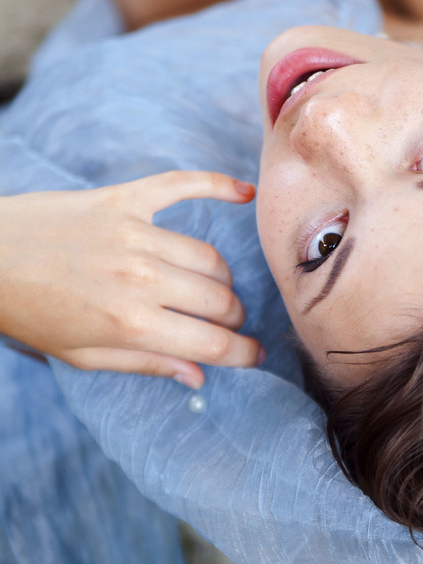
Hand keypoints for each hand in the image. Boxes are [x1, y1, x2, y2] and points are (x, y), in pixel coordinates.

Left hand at [0, 171, 262, 386]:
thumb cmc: (28, 312)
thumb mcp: (82, 355)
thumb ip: (145, 365)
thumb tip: (197, 378)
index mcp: (130, 324)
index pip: (211, 342)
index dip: (242, 353)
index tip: (253, 355)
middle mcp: (140, 277)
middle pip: (219, 299)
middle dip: (233, 318)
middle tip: (226, 324)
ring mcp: (134, 232)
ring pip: (209, 257)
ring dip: (221, 279)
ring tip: (212, 290)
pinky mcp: (124, 199)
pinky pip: (183, 185)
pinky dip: (218, 185)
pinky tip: (244, 193)